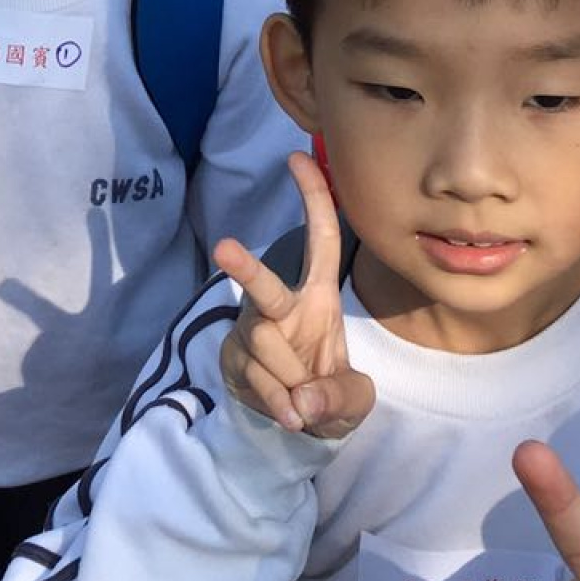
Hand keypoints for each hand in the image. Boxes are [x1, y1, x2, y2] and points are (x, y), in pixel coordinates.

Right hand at [213, 152, 375, 438]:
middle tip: (225, 249)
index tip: (297, 156)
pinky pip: (256, 379)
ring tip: (304, 400)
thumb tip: (304, 401)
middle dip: (245, 267)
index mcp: (317, 295)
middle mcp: (281, 305)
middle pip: (263, 286)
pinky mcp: (233, 358)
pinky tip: (291, 415)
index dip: (313, 198)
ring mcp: (253, 330)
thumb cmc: (330, 391)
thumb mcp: (354, 399)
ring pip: (266, 348)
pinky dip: (277, 403)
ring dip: (291, 381)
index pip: (320, 239)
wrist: (297, 424)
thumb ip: (340, 397)